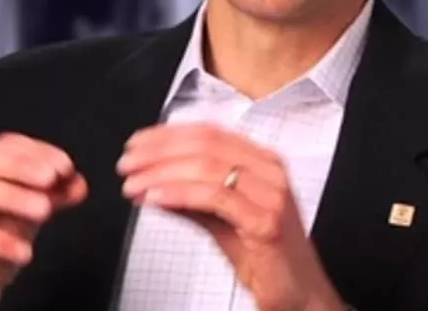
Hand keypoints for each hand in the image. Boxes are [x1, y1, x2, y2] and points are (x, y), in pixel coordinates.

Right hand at [0, 133, 87, 310]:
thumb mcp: (28, 220)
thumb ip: (52, 198)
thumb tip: (77, 182)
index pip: (4, 145)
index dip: (36, 152)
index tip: (65, 167)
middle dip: (23, 168)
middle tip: (52, 181)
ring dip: (14, 199)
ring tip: (44, 213)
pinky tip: (22, 251)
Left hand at [117, 124, 343, 310]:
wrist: (300, 295)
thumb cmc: (265, 256)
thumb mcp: (220, 219)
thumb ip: (190, 197)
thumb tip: (150, 180)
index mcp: (261, 161)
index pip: (208, 132)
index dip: (166, 135)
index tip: (136, 144)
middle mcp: (269, 171)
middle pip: (205, 144)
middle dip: (158, 151)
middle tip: (127, 163)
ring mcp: (271, 194)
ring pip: (208, 167)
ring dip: (161, 173)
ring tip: (134, 184)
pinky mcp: (266, 222)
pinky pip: (215, 197)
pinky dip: (179, 194)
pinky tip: (155, 199)